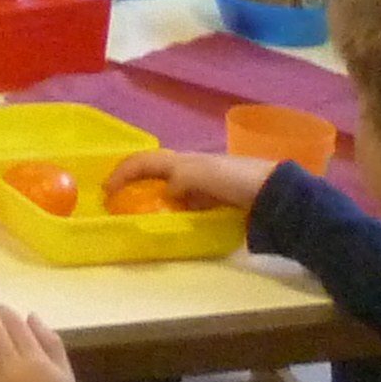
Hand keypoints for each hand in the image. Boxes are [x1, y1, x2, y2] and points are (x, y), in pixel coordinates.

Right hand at [104, 146, 275, 213]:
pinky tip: (172, 221)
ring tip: (141, 215)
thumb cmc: (234, 178)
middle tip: (120, 203)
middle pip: (153, 174)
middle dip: (134, 184)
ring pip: (168, 190)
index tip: (106, 191)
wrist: (274, 193)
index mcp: (181, 160)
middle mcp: (188, 170)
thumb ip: (177, 180)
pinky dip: (172, 211)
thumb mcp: (200, 174)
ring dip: (152, 199)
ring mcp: (202, 187)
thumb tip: (165, 194)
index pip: (143, 162)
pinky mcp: (214, 202)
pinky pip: (184, 204)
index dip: (122, 173)